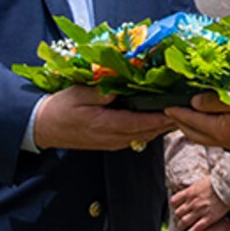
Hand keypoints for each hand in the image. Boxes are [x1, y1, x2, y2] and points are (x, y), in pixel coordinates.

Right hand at [33, 85, 175, 151]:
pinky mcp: (111, 143)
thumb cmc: (59, 108)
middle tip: (187, 109)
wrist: (42, 127)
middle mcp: (113, 138)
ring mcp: (113, 142)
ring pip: (145, 137)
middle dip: (168, 122)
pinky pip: (136, 137)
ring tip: (179, 113)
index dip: (161, 118)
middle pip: (148, 132)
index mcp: (106, 125)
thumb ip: (99, 91)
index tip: (178, 109)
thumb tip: (118, 87)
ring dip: (161, 127)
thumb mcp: (77, 94)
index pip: (141, 123)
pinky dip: (150, 129)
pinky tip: (158, 120)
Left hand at [166, 90, 229, 151]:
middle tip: (172, 116)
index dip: (177, 113)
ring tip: (187, 120)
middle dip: (181, 124)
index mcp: (218, 130)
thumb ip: (213, 101)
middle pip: (194, 134)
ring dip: (193, 129)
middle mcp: (222, 140)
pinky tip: (210, 124)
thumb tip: (194, 102)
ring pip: (204, 138)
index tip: (167, 107)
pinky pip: (215, 138)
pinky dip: (205, 131)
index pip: (191, 120)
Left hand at [171, 176, 228, 230]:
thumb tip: (189, 192)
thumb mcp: (199, 183)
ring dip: (181, 227)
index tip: (177, 209)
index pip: (174, 202)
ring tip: (182, 229)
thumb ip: (192, 189)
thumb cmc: (216, 183)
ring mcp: (199, 211)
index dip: (174, 207)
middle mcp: (192, 203)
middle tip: (179, 221)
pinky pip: (195, 229)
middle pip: (177, 213)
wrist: (227, 186)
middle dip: (177, 218)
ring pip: (183, 223)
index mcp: (189, 193)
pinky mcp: (208, 218)